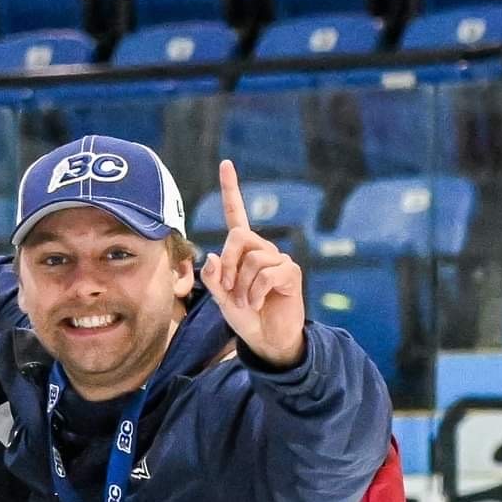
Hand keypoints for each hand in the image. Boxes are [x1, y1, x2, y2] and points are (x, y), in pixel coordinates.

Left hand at [200, 157, 306, 367]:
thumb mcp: (220, 298)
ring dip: (241, 287)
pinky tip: (258, 303)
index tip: (226, 164)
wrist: (267, 338)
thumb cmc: (244, 315)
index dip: (231, 190)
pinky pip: (265, 275)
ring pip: (251, 260)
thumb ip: (212, 278)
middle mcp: (262, 249)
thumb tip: (211, 256)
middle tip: (227, 290)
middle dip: (226, 266)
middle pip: (238, 238)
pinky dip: (254, 293)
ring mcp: (278, 260)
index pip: (236, 214)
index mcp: (242, 250)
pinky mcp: (290, 273)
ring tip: (246, 301)